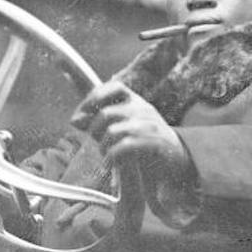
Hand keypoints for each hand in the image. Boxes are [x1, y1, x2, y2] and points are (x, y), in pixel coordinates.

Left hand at [70, 80, 191, 182]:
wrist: (176, 155)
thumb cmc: (145, 139)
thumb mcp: (124, 125)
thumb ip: (100, 121)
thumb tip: (75, 120)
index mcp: (136, 101)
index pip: (115, 87)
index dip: (95, 96)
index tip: (81, 112)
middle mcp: (143, 109)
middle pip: (107, 114)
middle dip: (93, 129)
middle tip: (94, 141)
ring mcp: (149, 126)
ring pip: (113, 131)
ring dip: (102, 146)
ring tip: (105, 155)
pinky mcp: (153, 144)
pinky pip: (123, 147)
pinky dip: (111, 157)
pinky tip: (110, 163)